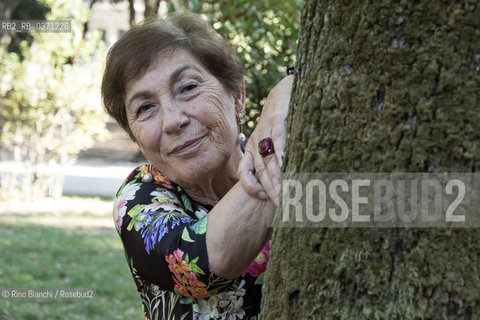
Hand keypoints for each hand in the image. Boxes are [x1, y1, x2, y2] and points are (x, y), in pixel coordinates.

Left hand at [237, 75, 293, 204]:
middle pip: (261, 171)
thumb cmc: (279, 122)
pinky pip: (279, 141)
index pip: (245, 173)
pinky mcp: (278, 122)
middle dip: (270, 189)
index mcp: (251, 149)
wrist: (283, 94)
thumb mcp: (270, 140)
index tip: (261, 198)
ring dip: (278, 178)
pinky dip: (282, 154)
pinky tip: (288, 165)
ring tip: (287, 192)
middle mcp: (255, 143)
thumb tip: (281, 184)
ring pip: (269, 160)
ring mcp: (265, 132)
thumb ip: (273, 160)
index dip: (251, 187)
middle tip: (281, 204)